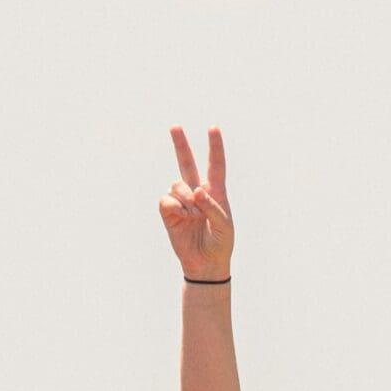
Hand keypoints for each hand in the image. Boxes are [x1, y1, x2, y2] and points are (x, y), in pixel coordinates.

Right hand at [158, 126, 232, 280]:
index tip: (213, 128)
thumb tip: (195, 191)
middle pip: (187, 163)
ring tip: (192, 215)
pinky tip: (182, 218)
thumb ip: (212, 206)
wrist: (206, 264)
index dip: (215, 147)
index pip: (216, 165)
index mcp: (216, 192)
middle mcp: (197, 193)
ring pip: (177, 184)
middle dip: (180, 145)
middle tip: (175, 127)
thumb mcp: (224, 225)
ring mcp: (181, 202)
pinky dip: (174, 207)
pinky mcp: (169, 212)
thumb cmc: (220, 243)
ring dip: (184, 197)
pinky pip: (166, 199)